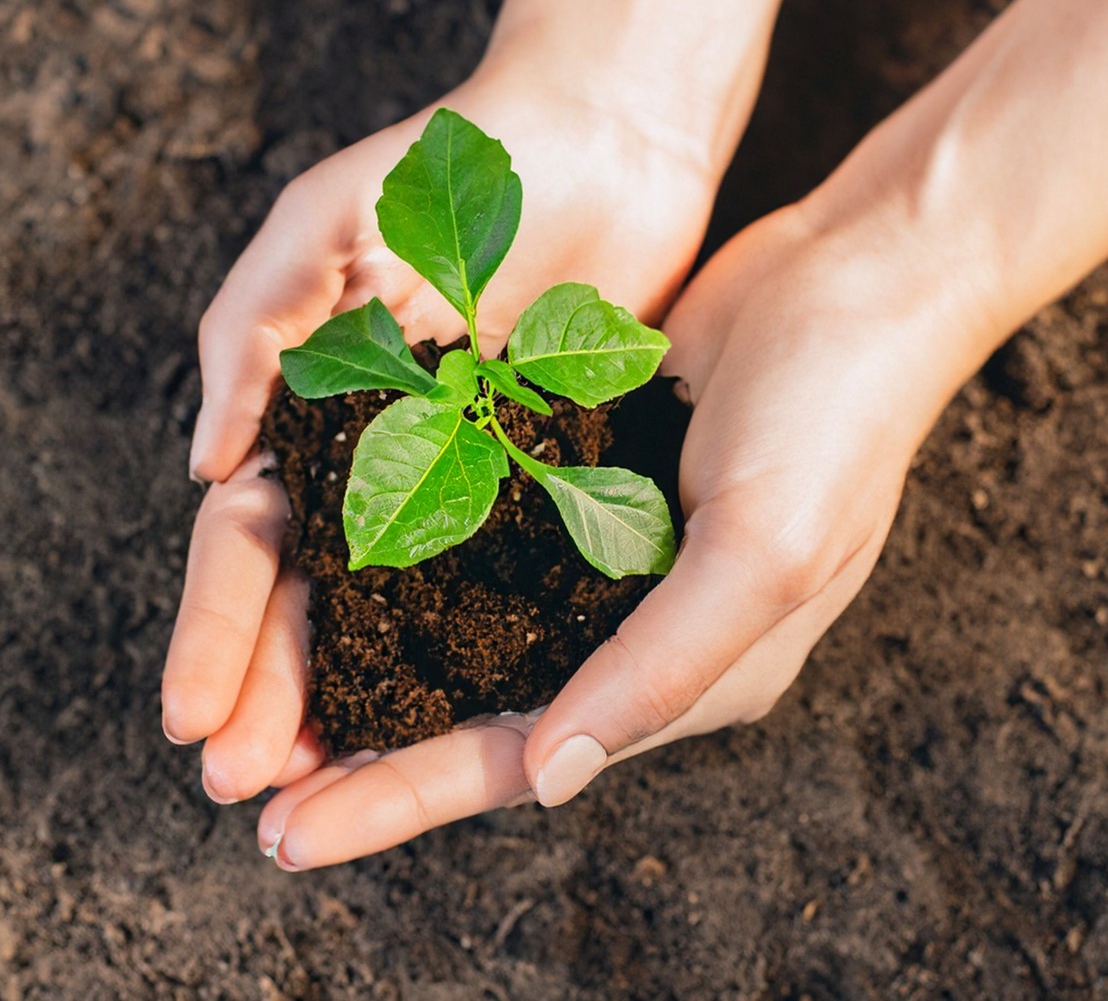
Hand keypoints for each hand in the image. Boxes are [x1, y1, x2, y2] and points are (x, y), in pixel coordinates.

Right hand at [163, 63, 724, 804]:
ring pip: (397, 626)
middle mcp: (376, 469)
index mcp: (307, 416)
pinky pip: (502, 592)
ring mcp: (463, 489)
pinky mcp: (549, 490)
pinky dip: (466, 663)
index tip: (190, 723)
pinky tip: (449, 732)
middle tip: (247, 794)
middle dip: (272, 700)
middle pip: (312, 608)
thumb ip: (254, 336)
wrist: (603, 133)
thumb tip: (201, 469)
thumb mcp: (324, 225)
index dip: (215, 635)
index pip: (245, 545)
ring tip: (324, 799)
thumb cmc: (449, 165)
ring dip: (355, 710)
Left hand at [254, 197, 1002, 868]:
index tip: (292, 834)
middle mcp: (639, 628)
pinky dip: (406, 565)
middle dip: (366, 754)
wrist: (861, 272)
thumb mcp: (766, 552)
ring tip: (269, 695)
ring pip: (467, 632)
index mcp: (692, 672)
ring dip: (373, 663)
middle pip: (476, 709)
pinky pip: (479, 539)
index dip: (403, 799)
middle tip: (247, 785)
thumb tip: (547, 778)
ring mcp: (608, 552)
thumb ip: (661, 667)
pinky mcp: (583, 477)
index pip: (521, 759)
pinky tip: (328, 571)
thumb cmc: (839, 415)